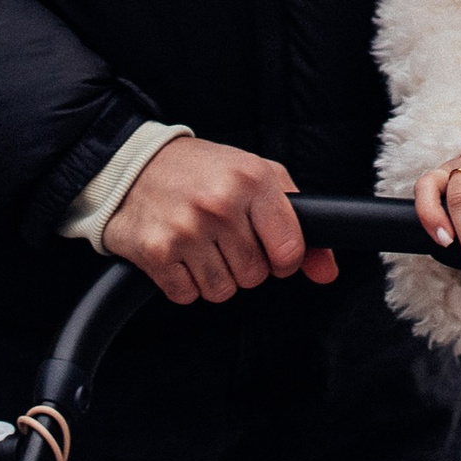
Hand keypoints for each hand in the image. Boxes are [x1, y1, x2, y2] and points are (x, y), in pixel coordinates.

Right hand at [101, 137, 336, 306]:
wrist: (133, 164)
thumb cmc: (202, 172)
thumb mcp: (258, 178)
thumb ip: (299, 222)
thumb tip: (327, 272)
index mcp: (252, 179)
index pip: (290, 250)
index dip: (283, 259)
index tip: (269, 250)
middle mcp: (220, 203)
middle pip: (255, 276)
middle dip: (243, 265)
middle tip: (223, 237)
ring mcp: (186, 228)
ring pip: (222, 291)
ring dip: (213, 276)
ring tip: (200, 244)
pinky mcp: (156, 252)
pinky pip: (187, 295)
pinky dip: (183, 282)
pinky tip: (177, 253)